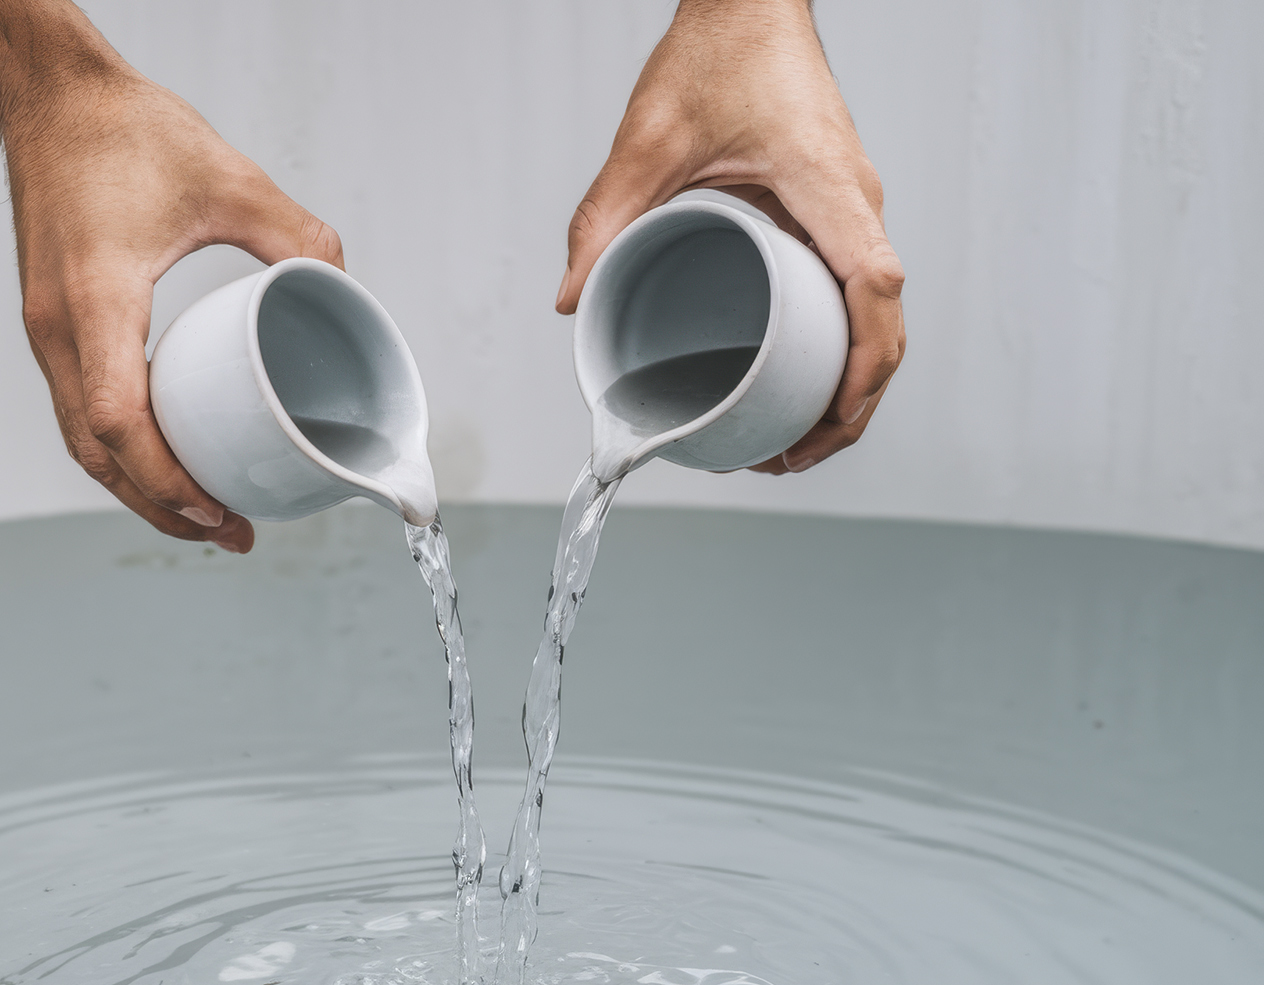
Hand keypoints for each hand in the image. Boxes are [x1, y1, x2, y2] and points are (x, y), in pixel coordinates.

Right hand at [0, 0, 343, 548]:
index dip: (165, 480)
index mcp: (95, 298)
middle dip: (161, 507)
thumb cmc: (126, 130)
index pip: (118, 420)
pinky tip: (167, 460)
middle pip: (95, 454)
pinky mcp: (51, 323)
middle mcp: (57, 326)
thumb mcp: (231, 179)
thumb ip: (298, 237)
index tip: (219, 511)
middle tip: (231, 535)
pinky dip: (122, 450)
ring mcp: (45, 329)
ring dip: (138, 487)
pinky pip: (80, 408)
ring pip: (81, 440)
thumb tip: (348, 291)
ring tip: (204, 516)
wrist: (49, 95)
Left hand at [558, 0, 904, 474]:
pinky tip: (801, 380)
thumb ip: (605, 217)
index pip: (874, 288)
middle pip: (887, 324)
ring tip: (796, 440)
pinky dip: (843, 346)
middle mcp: (857, 201)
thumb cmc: (718, 52)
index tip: (832, 420)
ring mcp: (854, 207)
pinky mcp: (839, 208)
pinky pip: (860, 290)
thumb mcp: (648, 139)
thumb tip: (572, 301)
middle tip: (792, 458)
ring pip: (880, 314)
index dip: (864, 365)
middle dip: (853, 404)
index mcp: (827, 186)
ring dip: (852, 383)